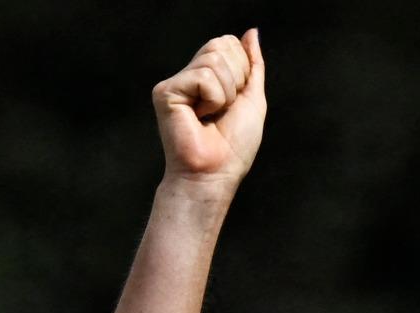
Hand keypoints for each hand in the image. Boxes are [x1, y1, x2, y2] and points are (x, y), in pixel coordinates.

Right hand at [153, 30, 266, 193]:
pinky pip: (204, 78)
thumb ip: (253, 64)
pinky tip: (199, 118)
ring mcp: (176, 83)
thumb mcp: (253, 98)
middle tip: (222, 110)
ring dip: (225, 94)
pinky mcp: (165, 91)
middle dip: (235, 79)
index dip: (242, 70)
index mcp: (207, 75)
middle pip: (220, 44)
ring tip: (211, 116)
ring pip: (213, 60)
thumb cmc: (233, 146)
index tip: (234, 102)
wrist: (215, 173)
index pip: (228, 43)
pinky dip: (213, 100)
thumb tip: (251, 32)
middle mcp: (189, 76)